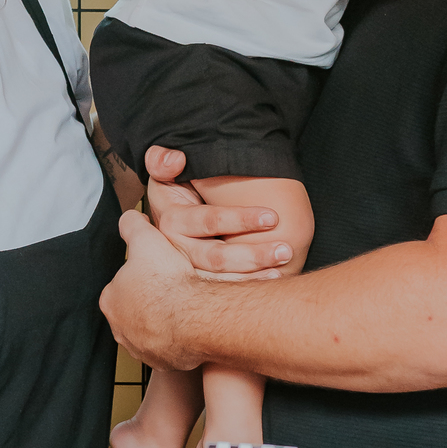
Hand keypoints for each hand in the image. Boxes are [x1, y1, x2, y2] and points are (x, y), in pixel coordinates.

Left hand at [101, 210, 212, 368]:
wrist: (194, 315)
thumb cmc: (168, 279)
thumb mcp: (147, 238)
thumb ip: (132, 225)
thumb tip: (128, 218)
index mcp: (111, 300)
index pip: (120, 286)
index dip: (139, 276)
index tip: (156, 271)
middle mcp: (120, 329)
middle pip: (134, 311)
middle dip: (150, 302)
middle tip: (172, 289)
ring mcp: (141, 349)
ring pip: (151, 332)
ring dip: (163, 322)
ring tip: (184, 307)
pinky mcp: (163, 363)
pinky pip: (169, 349)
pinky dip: (178, 339)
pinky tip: (191, 325)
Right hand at [144, 145, 291, 275]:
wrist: (163, 214)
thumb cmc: (170, 187)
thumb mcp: (161, 171)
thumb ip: (163, 160)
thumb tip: (177, 159)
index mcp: (172, 222)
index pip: (209, 221)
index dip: (240, 219)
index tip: (273, 217)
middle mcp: (178, 249)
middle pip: (216, 257)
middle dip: (252, 255)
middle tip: (285, 250)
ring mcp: (187, 269)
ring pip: (219, 278)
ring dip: (252, 276)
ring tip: (281, 272)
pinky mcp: (196, 280)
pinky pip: (221, 288)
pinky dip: (246, 286)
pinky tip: (270, 282)